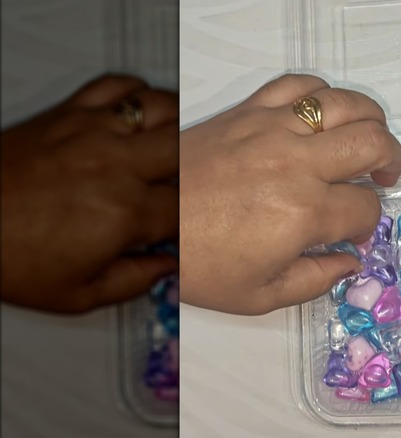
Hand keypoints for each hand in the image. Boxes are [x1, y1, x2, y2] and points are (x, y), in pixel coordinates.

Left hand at [1, 75, 178, 312]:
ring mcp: (94, 132)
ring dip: (180, 125)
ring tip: (177, 144)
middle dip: (201, 166)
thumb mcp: (76, 295)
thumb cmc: (8, 255)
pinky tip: (139, 114)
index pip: (188, 208)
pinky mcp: (70, 113)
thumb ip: (134, 281)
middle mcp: (116, 165)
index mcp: (124, 213)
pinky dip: (139, 94)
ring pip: (165, 107)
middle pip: (191, 148)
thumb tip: (167, 268)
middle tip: (193, 182)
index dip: (196, 219)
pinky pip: (120, 85)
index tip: (189, 226)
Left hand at [180, 74, 400, 314]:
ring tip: (366, 140)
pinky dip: (322, 94)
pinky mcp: (249, 111)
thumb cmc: (198, 263)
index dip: (369, 223)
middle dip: (391, 161)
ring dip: (370, 122)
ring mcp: (272, 130)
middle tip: (384, 176)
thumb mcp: (259, 295)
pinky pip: (300, 85)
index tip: (355, 232)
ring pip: (346, 105)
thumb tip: (349, 261)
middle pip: (372, 143)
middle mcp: (296, 164)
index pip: (365, 207)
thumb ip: (315, 280)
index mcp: (303, 213)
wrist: (148, 222)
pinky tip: (323, 114)